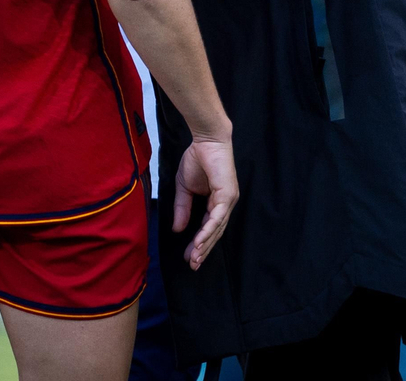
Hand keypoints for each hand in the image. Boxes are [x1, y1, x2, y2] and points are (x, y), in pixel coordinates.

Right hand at [173, 133, 237, 270]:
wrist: (205, 140)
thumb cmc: (197, 159)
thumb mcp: (184, 188)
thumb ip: (182, 209)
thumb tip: (177, 230)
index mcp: (216, 203)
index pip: (209, 228)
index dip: (199, 243)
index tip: (188, 257)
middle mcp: (225, 204)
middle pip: (215, 233)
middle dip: (202, 250)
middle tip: (192, 265)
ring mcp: (228, 200)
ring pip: (217, 229)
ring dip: (204, 245)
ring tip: (194, 259)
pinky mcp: (227, 195)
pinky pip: (217, 218)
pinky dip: (207, 231)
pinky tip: (198, 243)